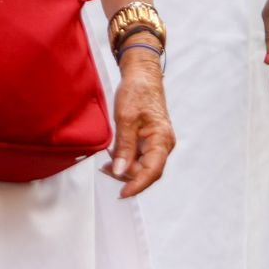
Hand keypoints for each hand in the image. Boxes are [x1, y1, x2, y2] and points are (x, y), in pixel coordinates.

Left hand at [101, 48, 171, 197]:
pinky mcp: (150, 139)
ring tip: (106, 164)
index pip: (152, 171)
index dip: (137, 184)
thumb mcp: (125, 118)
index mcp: (162, 140)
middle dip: (127, 176)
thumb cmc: (137, 92)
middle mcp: (163, 144)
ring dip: (125, 168)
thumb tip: (119, 171)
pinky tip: (113, 156)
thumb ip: (124, 147)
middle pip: (147, 171)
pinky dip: (126, 159)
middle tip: (105, 170)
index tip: (122, 193)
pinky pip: (140, 156)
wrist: (141, 74)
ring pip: (143, 165)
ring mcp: (157, 142)